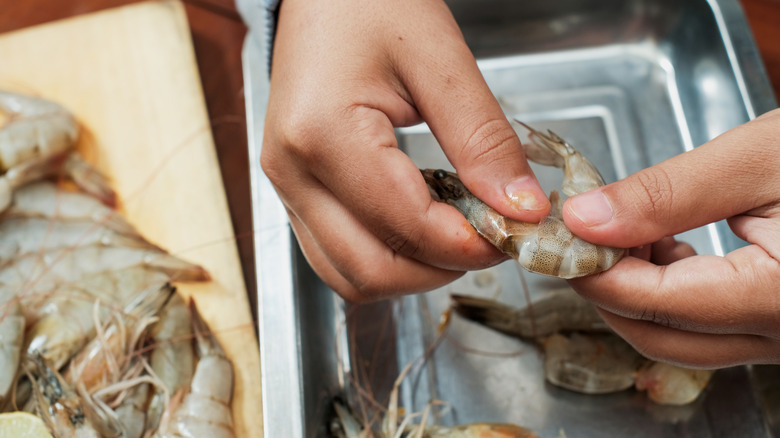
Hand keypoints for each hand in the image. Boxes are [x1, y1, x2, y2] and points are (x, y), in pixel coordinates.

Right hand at [262, 0, 549, 301]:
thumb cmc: (371, 3)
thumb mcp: (441, 60)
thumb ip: (483, 140)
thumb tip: (520, 209)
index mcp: (323, 135)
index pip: (407, 227)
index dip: (471, 244)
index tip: (516, 231)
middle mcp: (292, 172)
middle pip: (372, 272)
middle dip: (442, 269)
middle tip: (491, 239)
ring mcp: (285, 186)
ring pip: (350, 276)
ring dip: (411, 271)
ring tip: (457, 234)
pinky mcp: (293, 189)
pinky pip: (336, 254)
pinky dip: (384, 256)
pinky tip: (420, 226)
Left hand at [563, 109, 779, 367]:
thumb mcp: (760, 159)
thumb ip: (666, 194)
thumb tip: (584, 219)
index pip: (652, 305)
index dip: (592, 270)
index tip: (560, 235)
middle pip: (658, 336)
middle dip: (606, 288)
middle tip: (582, 233)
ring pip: (680, 339)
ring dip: (636, 292)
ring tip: (626, 231)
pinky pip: (709, 327)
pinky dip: (670, 293)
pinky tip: (663, 247)